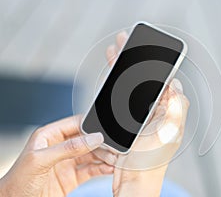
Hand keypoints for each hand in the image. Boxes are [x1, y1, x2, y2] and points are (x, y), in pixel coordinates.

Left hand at [0, 116, 115, 196]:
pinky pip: (92, 169)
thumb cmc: (17, 183)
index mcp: (49, 136)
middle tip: (115, 148)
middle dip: (102, 143)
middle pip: (87, 140)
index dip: (92, 125)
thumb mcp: (40, 161)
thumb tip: (92, 138)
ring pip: (92, 154)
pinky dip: (102, 168)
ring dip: (105, 156)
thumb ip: (67, 148)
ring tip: (115, 159)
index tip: (107, 130)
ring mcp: (68, 162)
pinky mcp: (73, 176)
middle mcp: (60, 147)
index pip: (75, 124)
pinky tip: (110, 168)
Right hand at [104, 32, 189, 196]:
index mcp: (168, 112)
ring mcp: (142, 118)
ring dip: (123, 71)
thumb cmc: (150, 163)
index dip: (153, 62)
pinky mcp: (130, 125)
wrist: (133, 183)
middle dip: (133, 62)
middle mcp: (157, 113)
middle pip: (144, 81)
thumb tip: (175, 83)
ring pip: (132, 88)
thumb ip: (175, 106)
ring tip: (113, 55)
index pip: (162, 80)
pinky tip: (110, 79)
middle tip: (122, 43)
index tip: (143, 47)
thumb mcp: (168, 132)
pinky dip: (116, 88)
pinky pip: (123, 101)